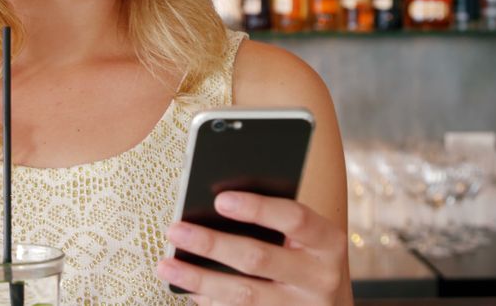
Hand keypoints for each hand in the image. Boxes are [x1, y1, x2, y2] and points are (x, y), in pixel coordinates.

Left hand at [156, 191, 346, 304]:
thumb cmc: (311, 260)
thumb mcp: (310, 238)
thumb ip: (277, 220)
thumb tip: (217, 204)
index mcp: (328, 242)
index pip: (295, 218)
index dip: (257, 208)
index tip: (219, 199)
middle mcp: (320, 278)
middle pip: (258, 259)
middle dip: (212, 244)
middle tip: (176, 230)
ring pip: (243, 295)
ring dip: (199, 280)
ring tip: (166, 266)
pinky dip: (211, 302)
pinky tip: (188, 290)